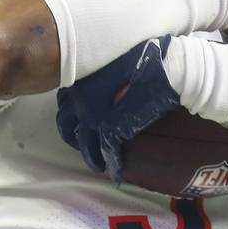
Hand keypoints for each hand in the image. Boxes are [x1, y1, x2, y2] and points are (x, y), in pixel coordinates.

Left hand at [56, 36, 181, 182]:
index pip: (64, 101)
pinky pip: (107, 152)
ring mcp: (93, 117)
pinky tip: (115, 171)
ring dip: (90, 157)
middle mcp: (80, 99)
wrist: (163, 68)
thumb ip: (102, 73)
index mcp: (80, 79)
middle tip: (80, 143)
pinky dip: (112, 163)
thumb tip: (105, 82)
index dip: (70, 112)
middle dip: (72, 136)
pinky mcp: (111, 130)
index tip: (77, 118)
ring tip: (98, 165)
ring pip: (84, 144)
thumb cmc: (144, 57)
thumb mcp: (113, 60)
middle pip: (65, 124)